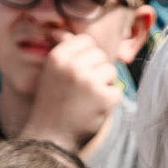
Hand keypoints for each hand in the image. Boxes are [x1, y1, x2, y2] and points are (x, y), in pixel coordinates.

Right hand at [18, 34, 123, 154]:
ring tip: (87, 99)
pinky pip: (116, 90)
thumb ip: (63, 51)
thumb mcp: (51, 72)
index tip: (77, 72)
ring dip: (104, 84)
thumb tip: (64, 30)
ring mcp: (89, 82)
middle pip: (100, 55)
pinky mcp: (104, 98)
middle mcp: (72, 66)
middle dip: (96, 71)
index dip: (86, 57)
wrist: (50, 137)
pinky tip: (93, 110)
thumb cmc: (52, 103)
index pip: (86, 41)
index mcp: (58, 57)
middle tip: (81, 90)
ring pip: (111, 71)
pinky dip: (109, 101)